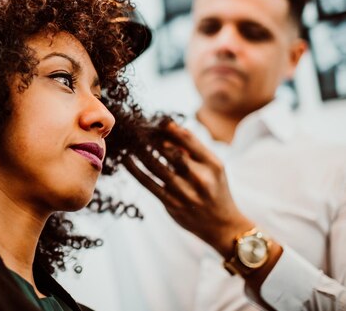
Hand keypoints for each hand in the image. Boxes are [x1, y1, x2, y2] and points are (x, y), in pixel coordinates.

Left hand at [123, 122, 252, 256]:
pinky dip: (135, 169)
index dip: (168, 128)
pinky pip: (148, 183)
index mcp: (212, 164)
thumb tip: (169, 131)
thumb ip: (194, 150)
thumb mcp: (214, 168)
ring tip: (130, 141)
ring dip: (139, 151)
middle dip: (151, 138)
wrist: (222, 226)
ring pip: (155, 165)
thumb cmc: (216, 189)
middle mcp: (199, 178)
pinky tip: (126, 160)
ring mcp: (184, 192)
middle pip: (168, 150)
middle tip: (138, 130)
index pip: (187, 139)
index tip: (156, 122)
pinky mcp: (171, 204)